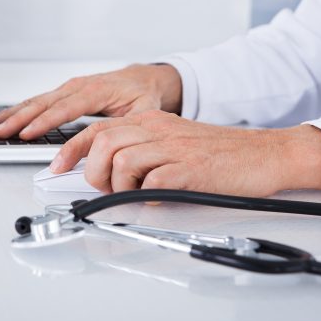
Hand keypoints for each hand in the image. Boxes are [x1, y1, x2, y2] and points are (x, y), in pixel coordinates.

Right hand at [0, 64, 181, 138]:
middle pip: (42, 103)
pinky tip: (4, 119)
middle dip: (18, 119)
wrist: (143, 79)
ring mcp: (68, 88)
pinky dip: (19, 110)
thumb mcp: (143, 112)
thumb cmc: (141, 94)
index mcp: (95, 91)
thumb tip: (112, 148)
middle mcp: (77, 87)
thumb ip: (126, 128)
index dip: (44, 123)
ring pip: (35, 101)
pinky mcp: (64, 93)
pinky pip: (38, 102)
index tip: (26, 134)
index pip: (64, 109)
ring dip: (11, 114)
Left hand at [50, 110, 320, 196]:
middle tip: (108, 189)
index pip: (96, 129)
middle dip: (94, 172)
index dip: (70, 150)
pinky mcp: (189, 170)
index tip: (56, 167)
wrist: (264, 154)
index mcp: (150, 121)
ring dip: (118, 185)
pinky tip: (155, 199)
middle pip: (102, 143)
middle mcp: (157, 129)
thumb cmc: (219, 153)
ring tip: (133, 194)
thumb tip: (108, 175)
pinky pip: (151, 182)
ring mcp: (173, 148)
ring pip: (120, 160)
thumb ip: (141, 152)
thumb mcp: (173, 142)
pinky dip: (144, 196)